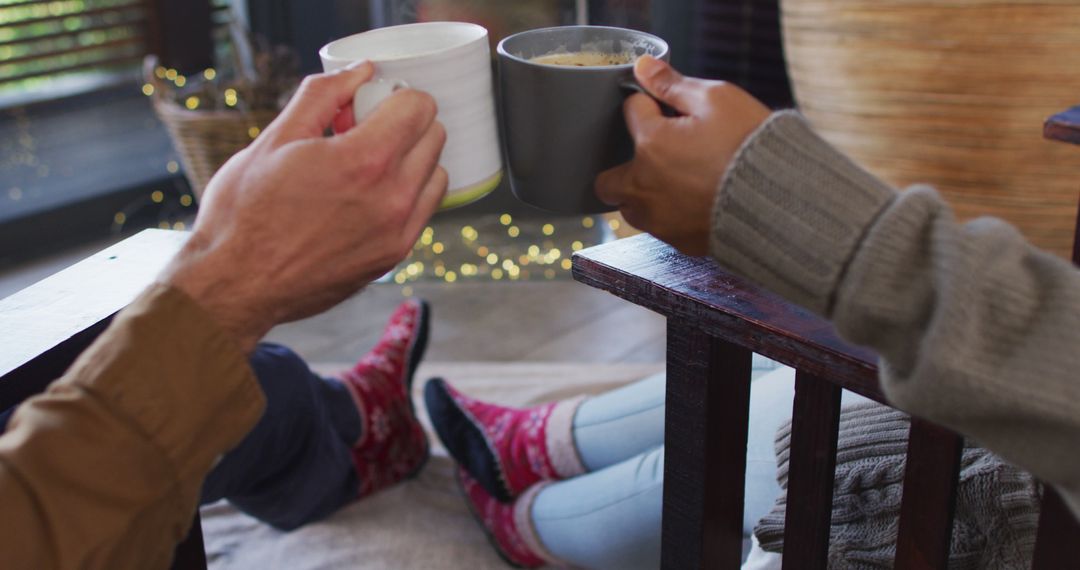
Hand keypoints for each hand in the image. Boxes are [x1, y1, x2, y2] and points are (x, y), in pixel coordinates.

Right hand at [160, 61, 447, 350]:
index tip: (372, 103)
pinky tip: (368, 196)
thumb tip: (360, 72)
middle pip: (434, 136)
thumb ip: (324, 97)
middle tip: (362, 132)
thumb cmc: (245, 213)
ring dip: (412, 159)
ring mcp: (398, 232)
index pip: (420, 106)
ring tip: (366, 166)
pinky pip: (424, 210)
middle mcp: (393, 198)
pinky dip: (407, 194)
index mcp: (364, 161)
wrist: (236, 284)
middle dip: (404, 124)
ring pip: (436, 174)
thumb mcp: (276, 139)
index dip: (396, 95)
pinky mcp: (395, 256)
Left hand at [595, 56, 769, 255]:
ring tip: (676, 183)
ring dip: (642, 196)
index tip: (669, 110)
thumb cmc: (750, 145)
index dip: (650, 106)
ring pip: (631, 209)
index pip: (631, 112)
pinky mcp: (679, 242)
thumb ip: (673, 85)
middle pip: (607, 180)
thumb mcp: (717, 99)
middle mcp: (644, 187)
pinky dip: (670, 216)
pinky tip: (696, 203)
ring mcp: (660, 220)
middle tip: (656, 156)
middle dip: (623, 166)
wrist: (783, 199)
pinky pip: (660, 229)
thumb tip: (643, 68)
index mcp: (650, 145)